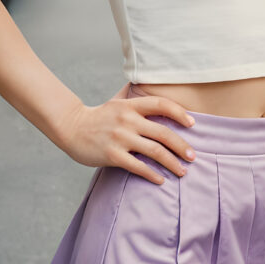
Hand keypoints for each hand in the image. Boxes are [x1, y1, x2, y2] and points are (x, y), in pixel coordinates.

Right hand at [59, 94, 196, 184]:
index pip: (161, 104)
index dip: (180, 113)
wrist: (71, 128)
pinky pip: (138, 166)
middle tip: (193, 157)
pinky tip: (161, 180)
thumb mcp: (117, 101)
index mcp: (130, 105)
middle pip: (163, 133)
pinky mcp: (112, 155)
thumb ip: (135, 96)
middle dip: (182, 146)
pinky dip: (153, 174)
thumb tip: (150, 84)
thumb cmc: (99, 117)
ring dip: (172, 163)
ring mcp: (120, 138)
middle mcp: (127, 119)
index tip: (193, 124)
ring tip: (183, 171)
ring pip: (154, 151)